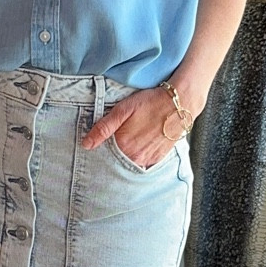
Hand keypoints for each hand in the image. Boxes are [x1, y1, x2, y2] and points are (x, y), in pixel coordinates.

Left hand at [82, 85, 198, 169]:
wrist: (180, 104)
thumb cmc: (151, 103)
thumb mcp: (123, 110)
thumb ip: (103, 128)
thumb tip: (86, 144)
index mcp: (123, 145)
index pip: (104, 156)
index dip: (100, 150)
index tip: (99, 144)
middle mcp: (135, 157)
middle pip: (116, 162)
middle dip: (111, 156)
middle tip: (116, 141)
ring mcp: (148, 160)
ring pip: (129, 164)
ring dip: (124, 158)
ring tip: (127, 143)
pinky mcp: (157, 159)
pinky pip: (142, 164)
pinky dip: (137, 158)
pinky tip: (137, 147)